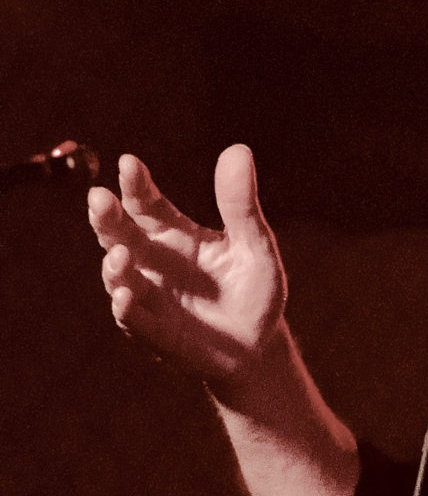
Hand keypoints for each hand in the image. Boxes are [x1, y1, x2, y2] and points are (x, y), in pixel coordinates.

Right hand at [87, 145, 287, 390]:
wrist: (259, 346)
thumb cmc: (255, 291)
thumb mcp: (256, 246)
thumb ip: (241, 205)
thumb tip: (239, 149)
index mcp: (174, 234)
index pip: (146, 203)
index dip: (136, 184)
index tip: (130, 163)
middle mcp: (152, 261)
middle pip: (119, 233)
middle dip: (106, 217)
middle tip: (100, 198)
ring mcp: (149, 296)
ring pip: (118, 276)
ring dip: (114, 265)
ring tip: (121, 254)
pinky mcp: (153, 332)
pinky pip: (133, 319)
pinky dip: (127, 308)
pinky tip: (127, 296)